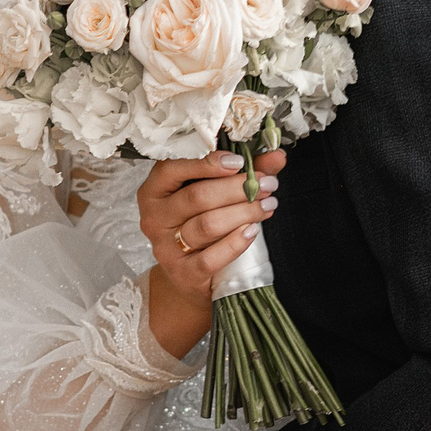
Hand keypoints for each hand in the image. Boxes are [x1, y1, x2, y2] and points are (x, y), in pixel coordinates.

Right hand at [138, 150, 282, 356]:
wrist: (189, 274)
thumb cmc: (200, 223)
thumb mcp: (214, 193)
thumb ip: (242, 172)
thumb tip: (276, 157)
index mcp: (154, 191)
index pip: (171, 169)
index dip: (206, 163)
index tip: (239, 161)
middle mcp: (154, 218)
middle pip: (197, 197)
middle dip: (237, 188)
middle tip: (267, 184)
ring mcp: (165, 248)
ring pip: (207, 225)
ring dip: (243, 212)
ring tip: (268, 205)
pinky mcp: (183, 273)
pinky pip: (211, 257)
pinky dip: (235, 242)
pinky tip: (252, 231)